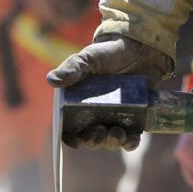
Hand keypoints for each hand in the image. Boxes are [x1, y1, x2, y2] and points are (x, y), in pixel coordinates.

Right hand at [49, 35, 173, 151]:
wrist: (139, 49)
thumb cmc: (109, 54)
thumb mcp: (90, 58)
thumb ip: (73, 68)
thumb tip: (52, 80)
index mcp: (79, 105)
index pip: (69, 128)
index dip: (69, 138)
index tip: (73, 141)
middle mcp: (96, 116)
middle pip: (90, 139)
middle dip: (92, 140)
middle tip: (98, 131)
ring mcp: (115, 119)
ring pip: (110, 141)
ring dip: (111, 142)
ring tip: (116, 131)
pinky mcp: (135, 120)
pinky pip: (131, 139)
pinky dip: (130, 142)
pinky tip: (130, 138)